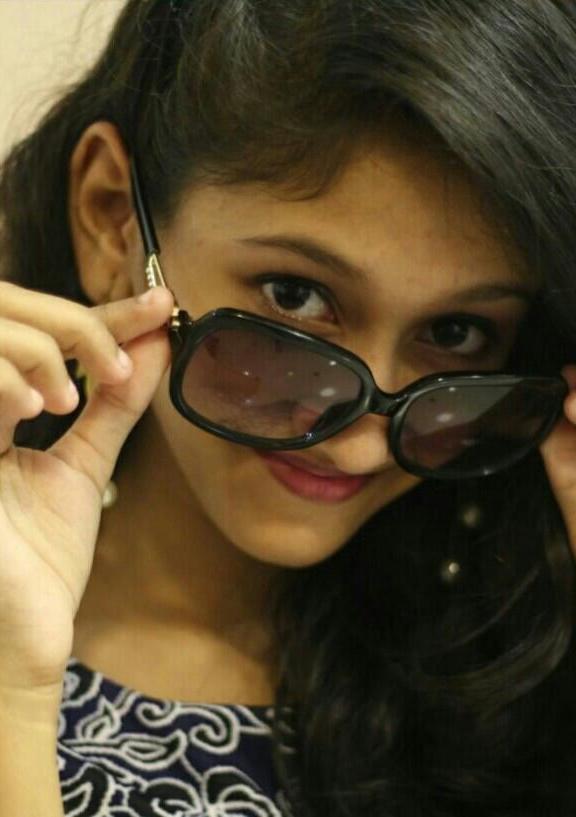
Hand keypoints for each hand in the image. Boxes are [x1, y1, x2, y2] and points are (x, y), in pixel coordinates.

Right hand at [0, 282, 173, 693]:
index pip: (43, 336)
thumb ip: (114, 407)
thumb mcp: (84, 465)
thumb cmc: (43, 558)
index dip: (103, 314)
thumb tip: (156, 344)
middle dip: (75, 322)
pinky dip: (7, 380)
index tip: (160, 303)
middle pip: (5, 316)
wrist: (22, 634)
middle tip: (120, 360)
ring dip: (37, 348)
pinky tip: (39, 403)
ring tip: (72, 393)